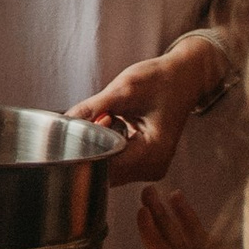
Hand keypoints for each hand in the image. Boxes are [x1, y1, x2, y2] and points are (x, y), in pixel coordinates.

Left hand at [71, 33, 225, 186]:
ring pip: (108, 168)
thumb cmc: (161, 79)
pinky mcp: (146, 163)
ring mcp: (151, 168)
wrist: (185, 77)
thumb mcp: (124, 89)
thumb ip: (93, 107)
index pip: (106, 166)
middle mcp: (154, 167)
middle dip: (91, 148)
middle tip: (95, 118)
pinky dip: (107, 145)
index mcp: (154, 152)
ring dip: (99, 146)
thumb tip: (64, 122)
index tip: (73, 134)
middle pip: (106, 171)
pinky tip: (113, 122)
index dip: (85, 152)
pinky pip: (116, 162)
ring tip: (108, 117)